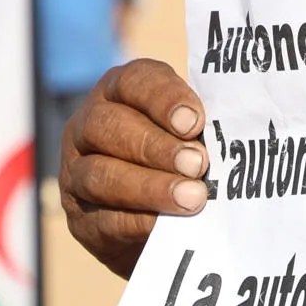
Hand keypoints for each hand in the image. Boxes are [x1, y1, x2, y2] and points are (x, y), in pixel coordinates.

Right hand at [60, 58, 208, 278]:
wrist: (163, 220)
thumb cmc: (185, 157)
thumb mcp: (193, 133)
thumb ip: (202, 128)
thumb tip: (228, 134)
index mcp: (120, 91)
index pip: (134, 81)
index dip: (164, 99)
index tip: (194, 122)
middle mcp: (89, 126)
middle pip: (109, 126)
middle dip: (157, 146)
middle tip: (198, 164)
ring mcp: (76, 172)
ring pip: (100, 174)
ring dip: (150, 187)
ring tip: (193, 198)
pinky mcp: (81, 219)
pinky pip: (102, 219)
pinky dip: (139, 221)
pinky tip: (167, 224)